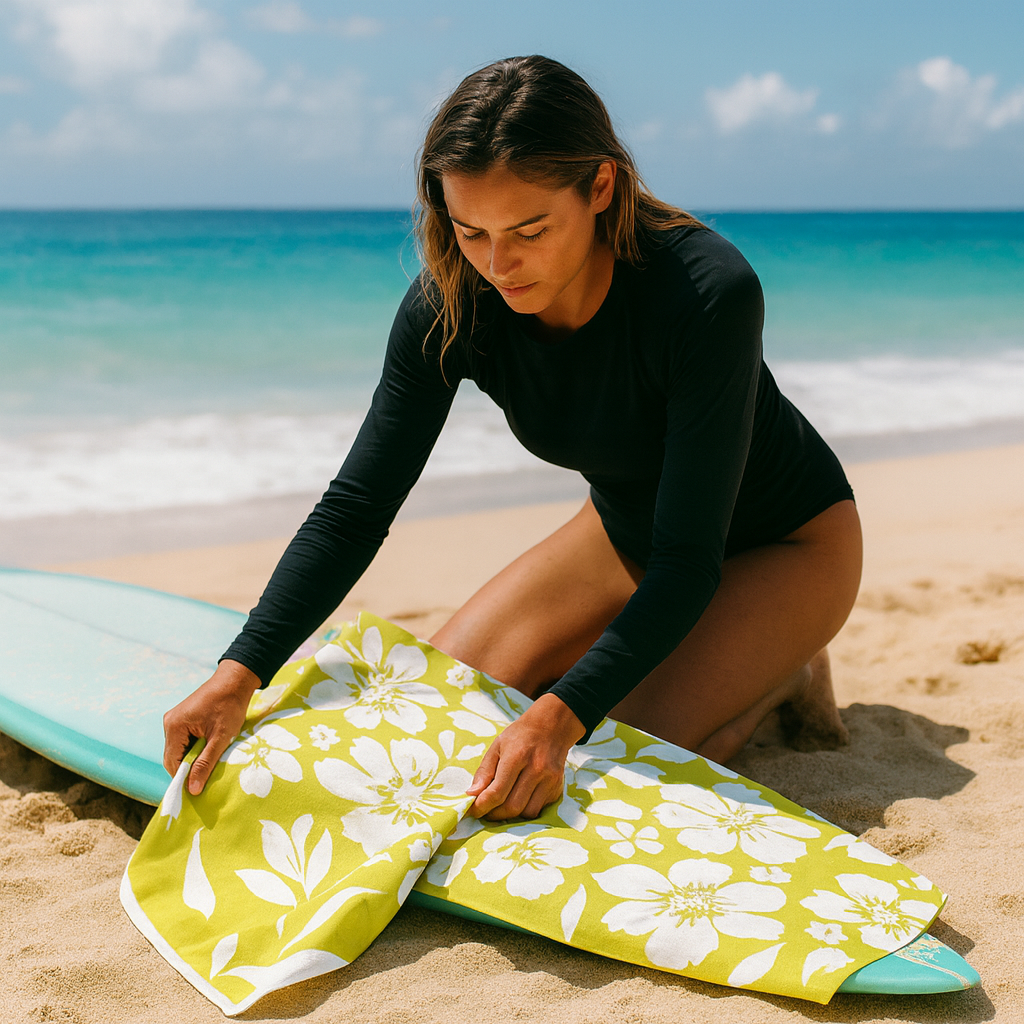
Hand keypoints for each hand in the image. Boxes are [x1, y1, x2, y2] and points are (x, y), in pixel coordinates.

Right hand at [162, 659, 261, 794]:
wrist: (235, 680)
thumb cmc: (229, 706)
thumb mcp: (220, 738)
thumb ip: (205, 764)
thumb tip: (192, 790)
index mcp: (174, 727)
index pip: (172, 763)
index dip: (183, 778)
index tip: (197, 790)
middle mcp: (170, 723)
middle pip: (173, 757)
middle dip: (187, 770)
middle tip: (205, 780)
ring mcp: (175, 719)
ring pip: (179, 750)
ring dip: (192, 759)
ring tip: (208, 765)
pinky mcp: (183, 718)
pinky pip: (183, 740)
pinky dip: (194, 749)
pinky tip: (208, 751)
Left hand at [467, 693, 585, 820]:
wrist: (552, 726)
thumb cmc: (520, 736)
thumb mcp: (497, 747)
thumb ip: (484, 771)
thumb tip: (472, 794)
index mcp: (517, 756)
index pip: (497, 792)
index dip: (482, 806)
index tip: (473, 811)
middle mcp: (537, 769)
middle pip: (512, 806)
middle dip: (495, 815)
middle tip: (486, 811)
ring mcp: (550, 780)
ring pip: (527, 813)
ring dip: (511, 815)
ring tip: (502, 806)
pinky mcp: (558, 787)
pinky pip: (539, 809)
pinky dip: (526, 809)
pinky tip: (520, 798)